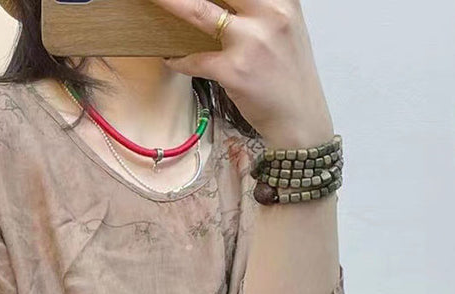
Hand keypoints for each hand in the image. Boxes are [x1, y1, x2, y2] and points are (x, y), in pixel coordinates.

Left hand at [148, 0, 334, 148]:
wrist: (300, 120)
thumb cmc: (289, 76)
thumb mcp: (286, 28)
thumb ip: (262, 7)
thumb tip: (225, 4)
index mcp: (282, 0)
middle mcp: (269, 14)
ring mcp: (251, 42)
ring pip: (198, 11)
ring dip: (170, 3)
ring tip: (154, 0)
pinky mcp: (234, 71)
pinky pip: (194, 60)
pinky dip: (178, 60)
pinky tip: (172, 58)